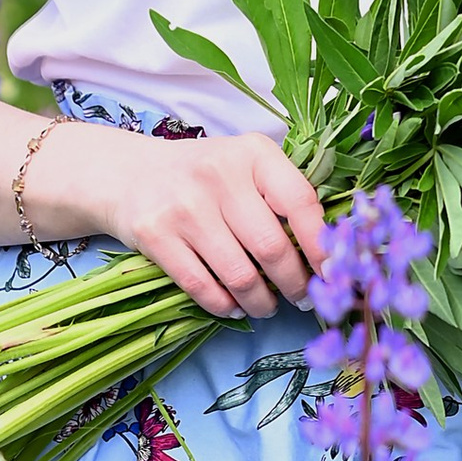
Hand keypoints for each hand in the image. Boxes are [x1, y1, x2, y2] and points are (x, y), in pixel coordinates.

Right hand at [47, 124, 329, 320]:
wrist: (129, 174)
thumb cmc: (204, 177)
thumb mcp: (246, 167)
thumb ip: (284, 197)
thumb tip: (331, 253)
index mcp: (252, 154)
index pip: (301, 203)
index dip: (322, 246)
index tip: (333, 273)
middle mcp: (218, 175)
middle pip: (272, 248)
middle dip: (295, 284)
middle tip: (301, 298)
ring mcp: (184, 206)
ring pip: (240, 275)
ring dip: (261, 302)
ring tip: (266, 306)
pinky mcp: (155, 235)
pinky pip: (202, 287)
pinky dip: (224, 306)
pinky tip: (233, 306)